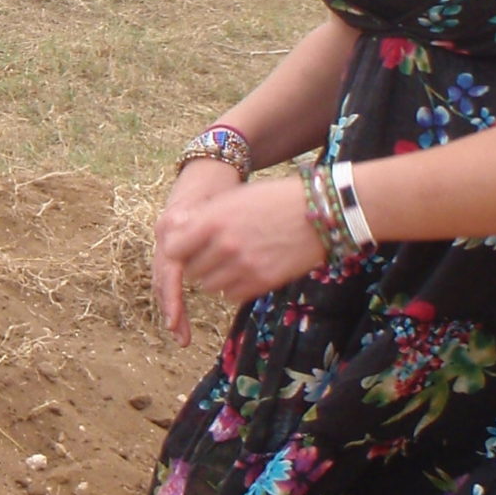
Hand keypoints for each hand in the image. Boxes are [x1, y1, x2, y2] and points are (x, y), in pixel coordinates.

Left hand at [152, 175, 329, 347]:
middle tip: (212, 254)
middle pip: (192, 270)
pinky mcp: (262, 283)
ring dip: (215, 277)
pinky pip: (232, 295)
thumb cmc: (276, 199)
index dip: (179, 250)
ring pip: (210, 286)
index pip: (174, 249)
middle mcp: (225, 246)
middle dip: (198, 263)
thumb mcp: (235, 198)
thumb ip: (204, 217)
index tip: (186, 247)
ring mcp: (244, 267)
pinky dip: (233, 288)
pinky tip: (245, 271)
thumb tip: (175, 230)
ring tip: (230, 262)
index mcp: (214, 220)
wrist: (321, 213)